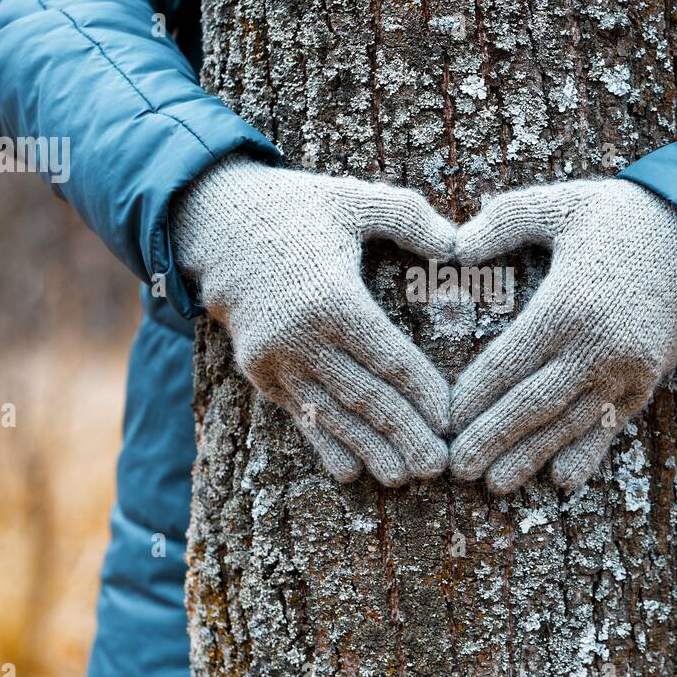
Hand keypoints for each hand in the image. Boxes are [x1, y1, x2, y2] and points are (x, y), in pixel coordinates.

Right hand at [173, 156, 455, 486]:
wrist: (217, 223)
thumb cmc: (300, 208)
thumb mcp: (355, 199)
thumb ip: (408, 216)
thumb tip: (459, 245)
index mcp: (330, 295)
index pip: (387, 356)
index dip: (421, 391)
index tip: (452, 416)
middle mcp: (299, 334)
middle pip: (363, 395)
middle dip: (403, 434)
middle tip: (439, 465)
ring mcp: (274, 358)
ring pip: (331, 414)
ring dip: (369, 449)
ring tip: (405, 476)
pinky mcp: (258, 371)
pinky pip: (298, 414)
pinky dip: (324, 445)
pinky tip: (352, 472)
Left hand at [449, 178, 676, 493]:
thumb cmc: (617, 218)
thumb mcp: (560, 205)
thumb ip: (504, 220)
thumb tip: (455, 245)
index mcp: (568, 304)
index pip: (510, 362)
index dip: (475, 395)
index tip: (444, 418)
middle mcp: (597, 345)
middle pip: (534, 404)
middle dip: (493, 439)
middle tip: (458, 468)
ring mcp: (625, 369)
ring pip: (570, 424)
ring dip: (532, 457)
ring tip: (497, 484)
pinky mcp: (647, 382)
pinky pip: (611, 426)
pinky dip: (587, 454)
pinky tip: (562, 481)